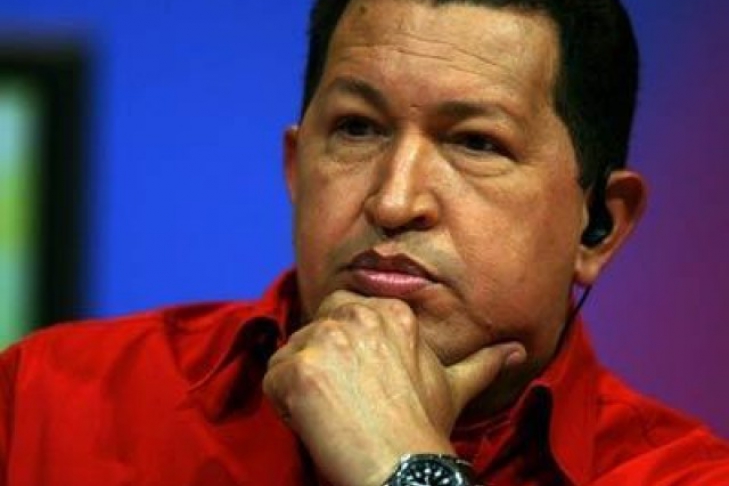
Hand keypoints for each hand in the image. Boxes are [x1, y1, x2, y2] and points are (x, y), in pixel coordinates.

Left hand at [262, 290, 524, 485]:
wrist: (403, 466)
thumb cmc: (425, 427)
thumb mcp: (456, 387)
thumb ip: (482, 362)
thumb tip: (518, 350)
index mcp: (391, 313)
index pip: (343, 313)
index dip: (344, 349)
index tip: (359, 381)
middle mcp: (357, 316)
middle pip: (314, 328)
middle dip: (320, 360)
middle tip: (343, 398)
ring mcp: (325, 340)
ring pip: (292, 352)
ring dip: (303, 384)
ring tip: (334, 414)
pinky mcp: (298, 368)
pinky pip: (273, 378)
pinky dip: (285, 404)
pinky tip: (315, 423)